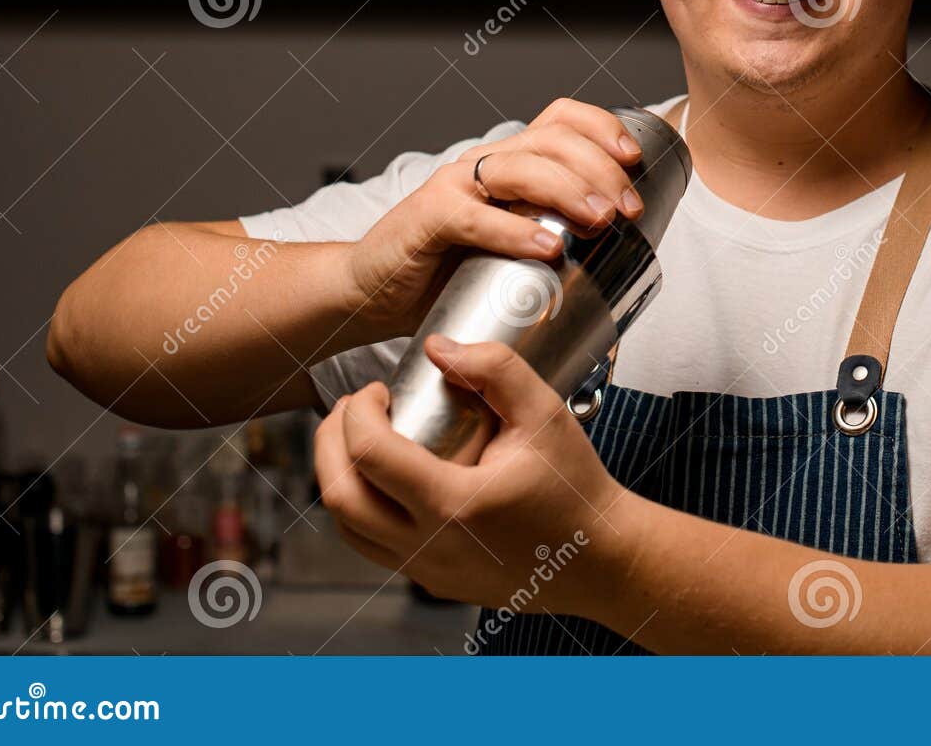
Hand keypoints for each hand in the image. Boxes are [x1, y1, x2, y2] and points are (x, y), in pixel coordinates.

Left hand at [311, 335, 637, 614]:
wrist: (600, 557)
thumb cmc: (576, 489)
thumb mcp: (545, 413)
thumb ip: (494, 369)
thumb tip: (437, 348)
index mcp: (454, 505)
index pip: (369, 453)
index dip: (357, 410)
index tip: (377, 390)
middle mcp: (430, 546)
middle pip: (339, 495)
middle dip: (330, 441)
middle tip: (352, 410)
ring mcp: (427, 571)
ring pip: (347, 527)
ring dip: (340, 476)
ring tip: (360, 440)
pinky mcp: (432, 582)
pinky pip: (372, 546)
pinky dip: (362, 507)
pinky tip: (385, 478)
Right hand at [343, 98, 644, 336]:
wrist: (371, 290)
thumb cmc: (446, 271)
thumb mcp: (511, 249)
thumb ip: (553, 241)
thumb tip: (622, 261)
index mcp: (508, 163)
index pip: (560, 119)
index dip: (602, 128)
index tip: (635, 161)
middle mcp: (484, 163)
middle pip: (552, 141)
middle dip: (600, 169)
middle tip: (628, 209)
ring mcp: (454, 185)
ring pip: (520, 168)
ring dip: (569, 191)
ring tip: (601, 220)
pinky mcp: (428, 217)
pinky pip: (475, 216)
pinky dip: (514, 230)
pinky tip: (546, 247)